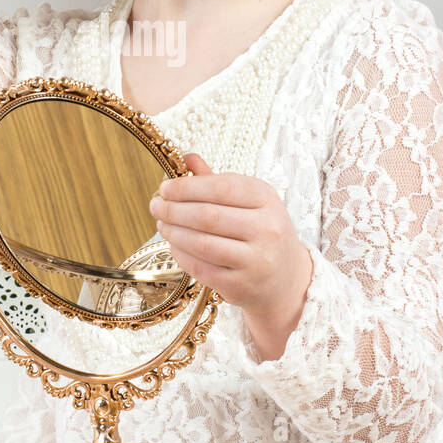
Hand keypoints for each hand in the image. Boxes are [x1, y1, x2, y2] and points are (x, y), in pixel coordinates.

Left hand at [149, 152, 313, 348]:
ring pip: (202, 243)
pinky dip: (182, 255)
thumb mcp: (249, 201)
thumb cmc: (261, 231)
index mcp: (266, 198)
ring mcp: (256, 259)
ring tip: (162, 225)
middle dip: (174, 210)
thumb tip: (187, 157)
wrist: (286, 278)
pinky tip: (174, 246)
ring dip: (174, 233)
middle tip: (155, 206)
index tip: (165, 188)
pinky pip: (202, 269)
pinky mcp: (241, 285)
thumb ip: (217, 181)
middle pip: (208, 216)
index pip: (221, 187)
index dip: (187, 187)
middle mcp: (266, 228)